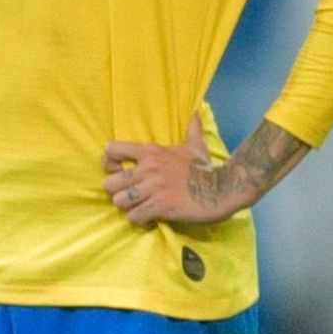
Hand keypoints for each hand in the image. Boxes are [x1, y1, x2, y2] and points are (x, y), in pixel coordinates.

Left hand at [103, 116, 253, 227]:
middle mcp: (148, 169)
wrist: (223, 188)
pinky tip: (151, 218)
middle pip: (109, 183)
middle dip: (118, 192)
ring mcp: (153, 189)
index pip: (112, 150)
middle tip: (131, 196)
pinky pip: (134, 217)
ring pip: (119, 202)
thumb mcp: (196, 146)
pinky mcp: (160, 207)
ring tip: (140, 208)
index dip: (109, 164)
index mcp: (151, 152)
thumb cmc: (206, 168)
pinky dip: (141, 220)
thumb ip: (192, 130)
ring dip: (129, 208)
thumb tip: (196, 113)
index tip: (119, 172)